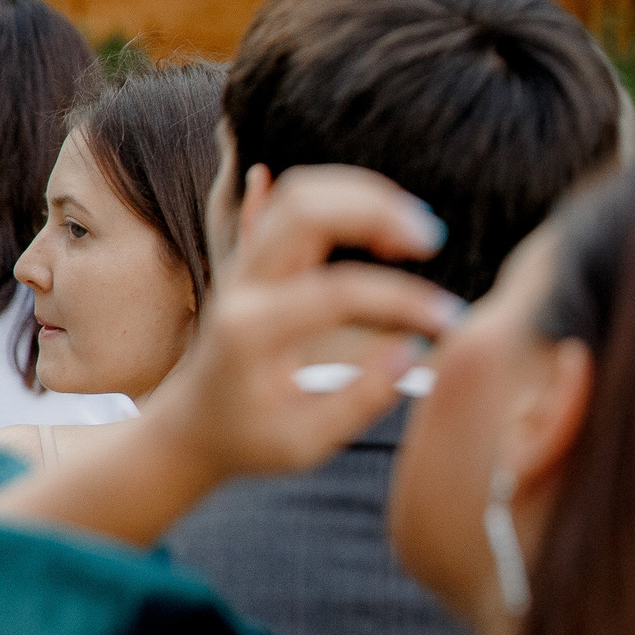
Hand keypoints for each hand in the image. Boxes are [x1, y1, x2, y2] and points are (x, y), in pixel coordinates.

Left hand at [0, 166, 462, 546]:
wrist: (186, 430)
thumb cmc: (249, 441)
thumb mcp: (306, 443)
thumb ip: (361, 399)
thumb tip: (412, 349)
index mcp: (253, 331)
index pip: (339, 292)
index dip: (403, 300)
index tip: (448, 322)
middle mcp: (244, 285)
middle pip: (305, 209)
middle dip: (377, 210)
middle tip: (429, 238)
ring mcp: (242, 266)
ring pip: (297, 194)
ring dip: (361, 194)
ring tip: (410, 227)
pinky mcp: (250, 260)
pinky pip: (278, 204)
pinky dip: (323, 191)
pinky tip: (360, 192)